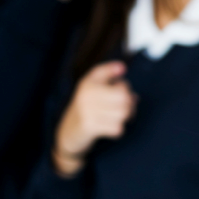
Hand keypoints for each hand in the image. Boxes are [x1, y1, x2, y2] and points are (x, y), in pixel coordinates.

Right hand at [53, 61, 136, 176]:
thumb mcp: (93, 83)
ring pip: (123, 113)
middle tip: (124, 107)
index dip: (125, 89)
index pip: (122, 86)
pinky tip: (109, 127)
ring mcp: (87, 111)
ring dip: (124, 117)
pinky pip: (117, 128)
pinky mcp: (90, 127)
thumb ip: (107, 71)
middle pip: (124, 99)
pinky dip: (117, 129)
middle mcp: (87, 95)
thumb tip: (122, 67)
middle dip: (129, 104)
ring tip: (117, 116)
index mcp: (89, 83)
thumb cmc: (86, 105)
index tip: (118, 91)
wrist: (69, 131)